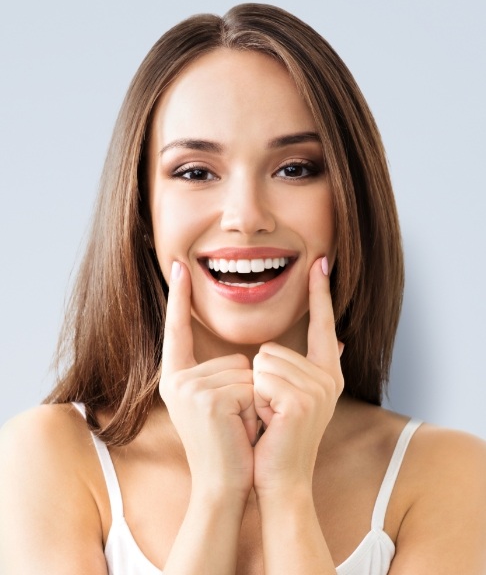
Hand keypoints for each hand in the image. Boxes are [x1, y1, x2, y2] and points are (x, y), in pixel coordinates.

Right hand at [159, 262, 256, 496]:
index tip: (178, 266)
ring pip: (246, 372)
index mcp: (178, 378)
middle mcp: (176, 380)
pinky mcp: (206, 398)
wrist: (224, 484)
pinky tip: (238, 430)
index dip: (179, 298)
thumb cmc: (230, 442)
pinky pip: (250, 386)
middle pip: (234, 358)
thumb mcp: (225, 401)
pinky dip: (255, 409)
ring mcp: (188, 388)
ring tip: (236, 427)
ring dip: (253, 401)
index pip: (177, 330)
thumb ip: (235, 371)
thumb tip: (288, 346)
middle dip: (247, 390)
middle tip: (233, 422)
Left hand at [252, 257, 343, 494]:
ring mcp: (318, 389)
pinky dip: (255, 401)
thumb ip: (311, 367)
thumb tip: (340, 340)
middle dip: (260, 380)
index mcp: (327, 373)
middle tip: (271, 412)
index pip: (323, 323)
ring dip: (255, 391)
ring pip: (262, 362)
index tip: (320, 261)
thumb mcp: (295, 398)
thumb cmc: (277, 437)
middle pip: (271, 348)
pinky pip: (260, 378)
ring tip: (269, 418)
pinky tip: (268, 423)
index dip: (320, 293)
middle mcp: (328, 378)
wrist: (278, 479)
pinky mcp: (300, 401)